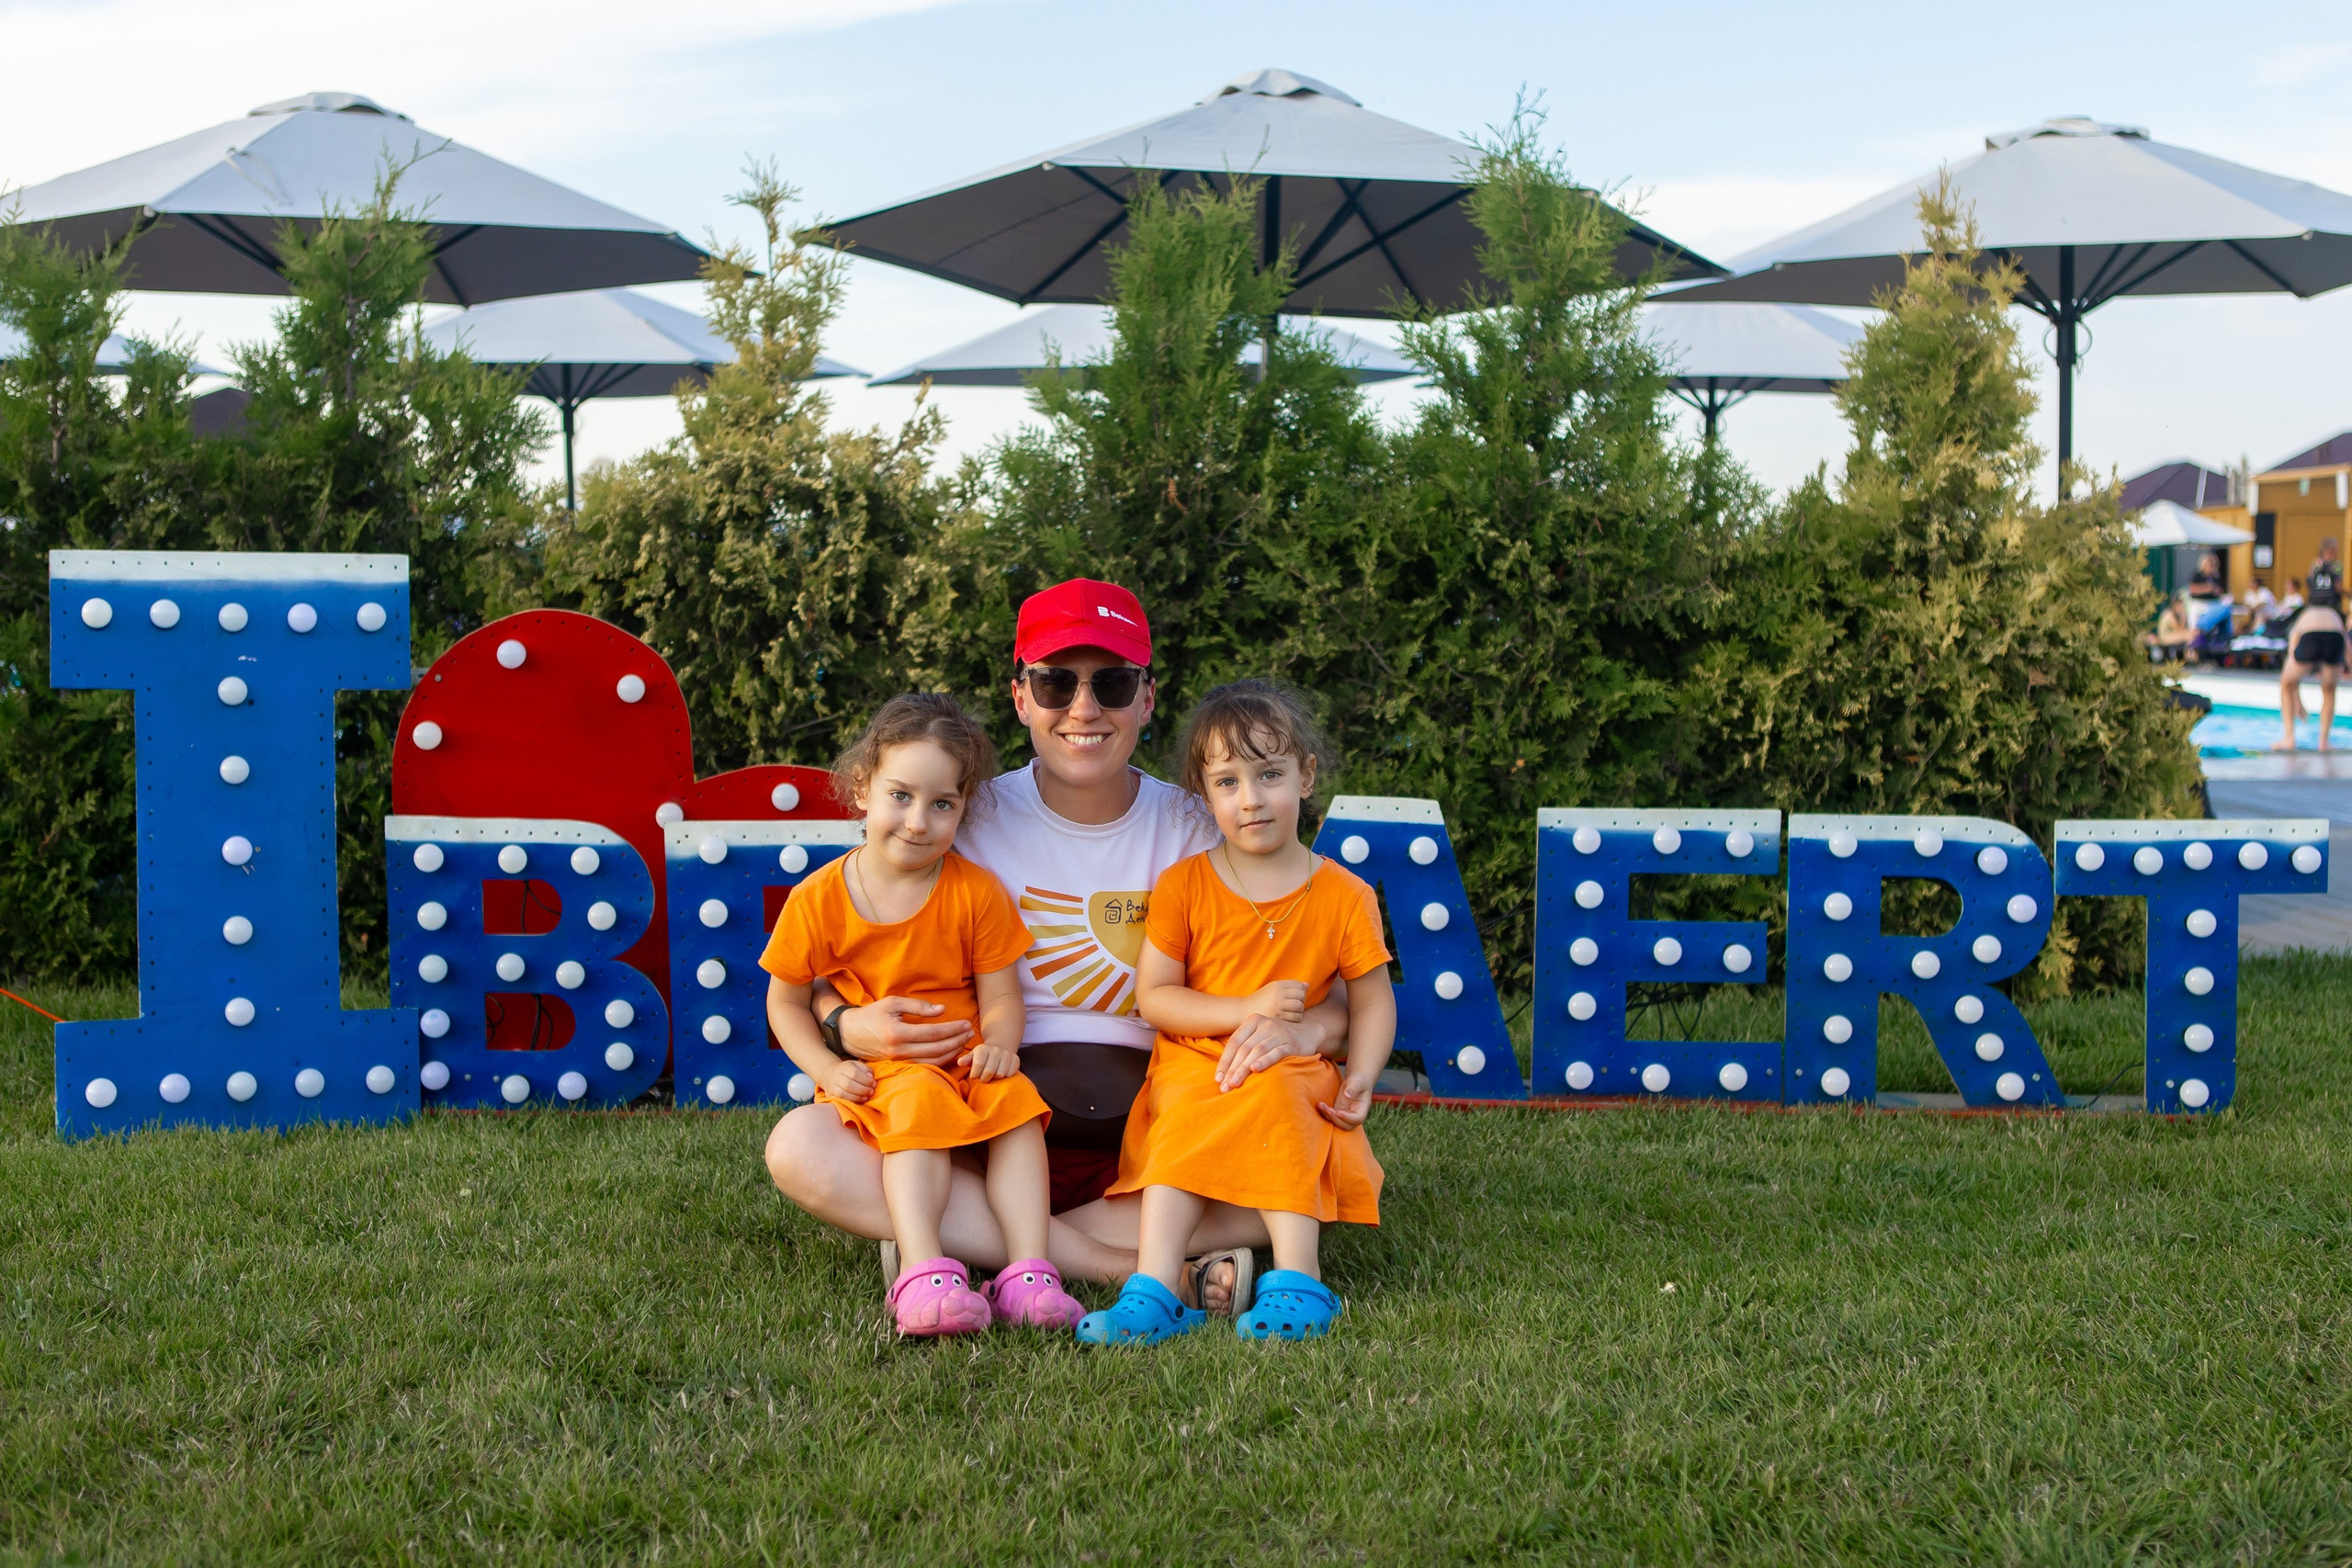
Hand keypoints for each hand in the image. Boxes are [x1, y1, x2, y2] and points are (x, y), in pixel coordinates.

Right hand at [817, 1056, 875, 1103]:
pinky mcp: (831, 1095)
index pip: (854, 1073)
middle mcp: (836, 1076)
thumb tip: (870, 1077)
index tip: (874, 1084)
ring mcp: (832, 1086)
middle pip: (848, 1084)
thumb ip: (866, 1070)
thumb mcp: (858, 1065)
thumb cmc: (850, 1071)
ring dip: (857, 1097)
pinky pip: (840, 1100)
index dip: (866, 1080)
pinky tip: (859, 1101)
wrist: (832, 1075)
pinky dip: (851, 1101)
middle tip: (871, 1092)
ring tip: (866, 1097)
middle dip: (862, 1090)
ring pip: (843, 1094)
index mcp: (844, 1067)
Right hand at [837, 996, 971, 1064]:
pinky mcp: (898, 1066)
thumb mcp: (892, 1003)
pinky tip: (949, 1053)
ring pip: (932, 1061)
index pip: (933, 1033)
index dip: (952, 1029)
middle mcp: (898, 1050)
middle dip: (956, 1041)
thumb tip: (942, 1010)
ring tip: (963, 1042)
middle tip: (969, 1032)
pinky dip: (940, 1061)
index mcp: (897, 1033)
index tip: (966, 1023)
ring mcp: (898, 1061)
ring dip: (951, 1053)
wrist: (848, 1034)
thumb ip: (918, 1006)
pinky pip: (924, 1066)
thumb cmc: (871, 1014)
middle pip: (936, 1049)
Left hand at [961, 1040, 1021, 1081]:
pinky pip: (1010, 1074)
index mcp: (983, 1049)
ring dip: (995, 1077)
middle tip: (983, 1077)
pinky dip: (1005, 1076)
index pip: (978, 1065)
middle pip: (989, 1071)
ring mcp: (1007, 1054)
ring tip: (992, 1074)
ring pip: (1000, 1074)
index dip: (975, 1074)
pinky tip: (1001, 1071)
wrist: (999, 1047)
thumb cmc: (982, 1057)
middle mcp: (995, 1050)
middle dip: (984, 1078)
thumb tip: (960, 1062)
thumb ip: (966, 1060)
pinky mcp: (1016, 1059)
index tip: (974, 1076)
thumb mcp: (972, 1057)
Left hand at [1215, 1014, 1316, 1090]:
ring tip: (1234, 1083)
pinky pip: (1275, 1053)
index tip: (1218, 1079)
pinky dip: (1264, 1061)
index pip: (1234, 1042)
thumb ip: (1244, 1047)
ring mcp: (1278, 1033)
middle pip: (1244, 1049)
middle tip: (1224, 1087)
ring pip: (1257, 1051)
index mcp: (1253, 1021)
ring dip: (1243, 1069)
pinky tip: (1254, 1069)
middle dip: (1232, 1069)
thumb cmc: (1277, 1038)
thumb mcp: (1260, 1036)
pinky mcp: (1290, 1043)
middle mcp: (1265, 1024)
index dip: (1225, 1061)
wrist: (1308, 1032)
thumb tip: (1223, 1072)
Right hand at [1246, 981, 1307, 1022]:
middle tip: (1294, 1006)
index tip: (1295, 997)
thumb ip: (1290, 987)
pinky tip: (1289, 1019)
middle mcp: (1278, 994)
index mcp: (1277, 985)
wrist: (1243, 1012)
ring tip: (1292, 1012)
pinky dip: (1296, 1018)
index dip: (1300, 991)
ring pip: (1300, 1006)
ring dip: (1299, 1011)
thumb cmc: (1261, 1000)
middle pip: (1301, 995)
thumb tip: (1307, 985)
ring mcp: (1278, 1006)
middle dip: (1301, 1001)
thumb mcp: (1273, 989)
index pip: (1299, 985)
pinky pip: (1296, 1017)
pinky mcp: (1279, 1018)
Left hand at [1316, 1079, 1372, 1128]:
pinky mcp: (1338, 1112)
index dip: (1348, 1118)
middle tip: (1329, 1109)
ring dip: (1328, 1116)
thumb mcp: (1358, 1082)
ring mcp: (1346, 1115)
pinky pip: (1331, 1117)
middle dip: (1336, 1119)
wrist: (1356, 1082)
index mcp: (1362, 1110)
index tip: (1339, 1112)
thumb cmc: (1359, 1081)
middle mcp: (1354, 1116)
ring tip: (1322, 1105)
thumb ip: (1353, 1088)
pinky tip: (1320, 1105)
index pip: (1357, 1119)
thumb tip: (1347, 1095)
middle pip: (1346, 1125)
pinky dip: (1325, 1113)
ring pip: (1337, 1123)